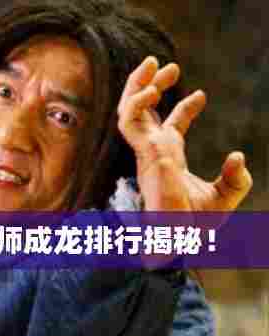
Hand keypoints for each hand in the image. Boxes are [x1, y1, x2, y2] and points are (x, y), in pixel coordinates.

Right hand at [117, 56, 252, 212]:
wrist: (179, 240)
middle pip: (144, 113)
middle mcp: (154, 152)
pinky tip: (152, 90)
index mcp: (169, 159)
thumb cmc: (195, 225)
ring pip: (129, 112)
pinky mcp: (146, 153)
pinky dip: (137, 103)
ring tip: (153, 64)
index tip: (201, 94)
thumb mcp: (225, 197)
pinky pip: (130, 122)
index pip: (171, 128)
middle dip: (150, 86)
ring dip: (137, 86)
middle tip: (166, 65)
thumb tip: (237, 156)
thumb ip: (235, 178)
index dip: (184, 109)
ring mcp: (148, 152)